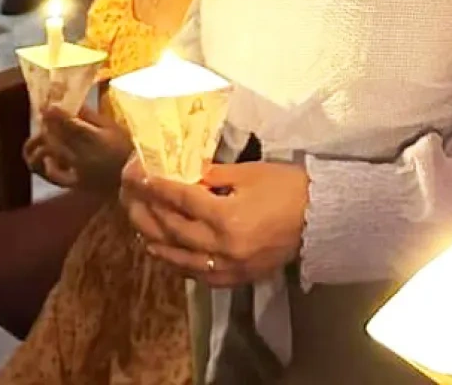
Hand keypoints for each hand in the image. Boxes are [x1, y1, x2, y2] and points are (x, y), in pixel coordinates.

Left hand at [25, 106, 132, 190]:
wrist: (130, 175)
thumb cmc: (124, 147)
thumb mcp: (113, 127)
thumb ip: (92, 116)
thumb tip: (75, 104)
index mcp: (95, 139)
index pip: (71, 124)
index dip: (57, 115)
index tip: (47, 106)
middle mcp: (84, 154)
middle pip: (60, 137)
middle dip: (50, 124)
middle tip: (44, 115)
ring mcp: (78, 170)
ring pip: (56, 152)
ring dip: (48, 140)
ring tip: (46, 131)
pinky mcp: (75, 182)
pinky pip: (56, 175)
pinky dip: (48, 166)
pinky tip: (48, 158)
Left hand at [121, 158, 307, 286]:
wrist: (321, 220)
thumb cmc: (288, 189)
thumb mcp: (250, 173)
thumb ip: (213, 176)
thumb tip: (184, 171)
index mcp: (227, 217)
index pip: (181, 200)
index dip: (157, 186)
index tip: (139, 175)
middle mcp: (221, 247)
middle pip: (172, 230)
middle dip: (148, 210)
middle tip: (130, 196)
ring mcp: (226, 267)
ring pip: (178, 256)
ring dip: (154, 239)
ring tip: (137, 224)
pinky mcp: (233, 279)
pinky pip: (195, 274)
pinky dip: (175, 261)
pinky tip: (163, 251)